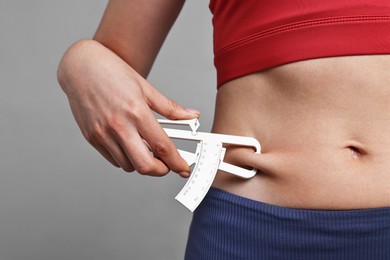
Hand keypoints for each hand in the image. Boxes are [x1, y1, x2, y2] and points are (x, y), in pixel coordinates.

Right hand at [57, 40, 198, 176]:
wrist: (80, 66)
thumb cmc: (112, 72)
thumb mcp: (146, 88)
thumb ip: (170, 108)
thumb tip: (191, 115)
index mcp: (136, 111)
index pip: (162, 146)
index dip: (176, 162)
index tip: (183, 168)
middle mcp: (118, 125)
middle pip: (144, 165)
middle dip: (160, 170)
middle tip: (166, 164)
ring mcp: (102, 133)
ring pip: (128, 165)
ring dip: (141, 162)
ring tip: (145, 147)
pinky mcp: (92, 137)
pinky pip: (112, 159)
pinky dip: (125, 158)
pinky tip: (129, 144)